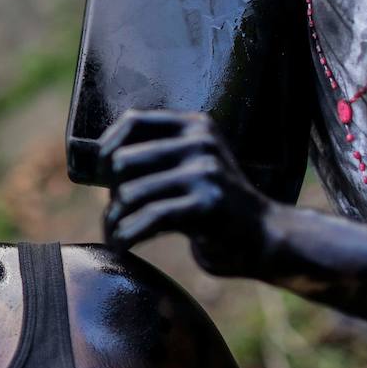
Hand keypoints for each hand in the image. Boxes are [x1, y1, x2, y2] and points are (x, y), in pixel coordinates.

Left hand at [99, 110, 272, 276]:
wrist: (265, 236)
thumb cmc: (215, 204)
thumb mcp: (193, 165)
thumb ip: (158, 154)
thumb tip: (100, 162)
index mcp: (195, 126)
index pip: (132, 121)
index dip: (106, 147)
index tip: (102, 175)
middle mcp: (200, 142)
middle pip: (123, 161)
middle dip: (111, 193)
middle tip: (117, 214)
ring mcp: (205, 172)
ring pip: (130, 193)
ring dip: (114, 221)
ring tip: (116, 235)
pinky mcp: (207, 205)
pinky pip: (148, 219)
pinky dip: (126, 236)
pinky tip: (123, 246)